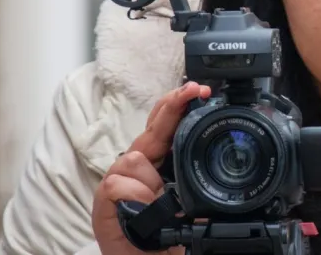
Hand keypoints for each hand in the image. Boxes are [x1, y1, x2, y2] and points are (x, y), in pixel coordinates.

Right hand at [91, 82, 211, 254]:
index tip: (198, 90)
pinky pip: (118, 183)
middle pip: (152, 127)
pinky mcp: (104, 196)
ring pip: (135, 156)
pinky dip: (134, 197)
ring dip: (151, 182)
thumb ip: (193, 182)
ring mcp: (119, 177)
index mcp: (159, 161)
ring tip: (156, 203)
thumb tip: (216, 169)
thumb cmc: (162, 230)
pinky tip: (141, 208)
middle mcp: (138, 164)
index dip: (180, 104)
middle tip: (192, 92)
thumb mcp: (185, 203)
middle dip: (172, 106)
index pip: (167, 124)